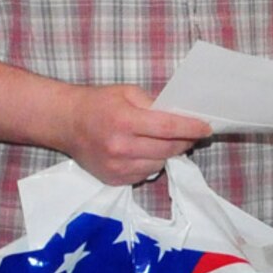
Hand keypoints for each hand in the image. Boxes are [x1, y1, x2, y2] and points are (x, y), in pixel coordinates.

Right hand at [56, 85, 210, 184]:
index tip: (207, 127)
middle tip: (192, 134)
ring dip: (168, 154)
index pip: (168, 128)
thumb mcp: (127, 93)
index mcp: (124, 121)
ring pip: (159, 165)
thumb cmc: (98, 103)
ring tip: (164, 142)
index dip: (191, 128)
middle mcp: (120, 147)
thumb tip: (181, 115)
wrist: (65, 123)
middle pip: (167, 149)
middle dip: (185, 141)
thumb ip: (154, 104)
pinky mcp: (113, 179)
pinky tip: (145, 153)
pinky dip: (151, 164)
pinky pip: (144, 175)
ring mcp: (116, 167)